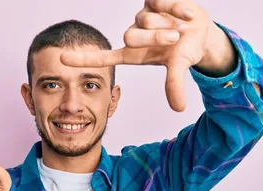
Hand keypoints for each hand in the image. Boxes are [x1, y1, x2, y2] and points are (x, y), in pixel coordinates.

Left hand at [60, 0, 215, 111]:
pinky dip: (177, 9)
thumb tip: (179, 108)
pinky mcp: (152, 0)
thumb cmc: (184, 50)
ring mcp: (142, 16)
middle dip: (155, 37)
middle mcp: (134, 34)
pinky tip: (184, 14)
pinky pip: (161, 2)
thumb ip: (175, 85)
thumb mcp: (179, 66)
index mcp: (134, 53)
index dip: (83, 59)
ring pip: (146, 19)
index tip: (61, 60)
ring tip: (179, 26)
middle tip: (174, 38)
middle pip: (131, 36)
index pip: (104, 57)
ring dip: (167, 23)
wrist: (201, 30)